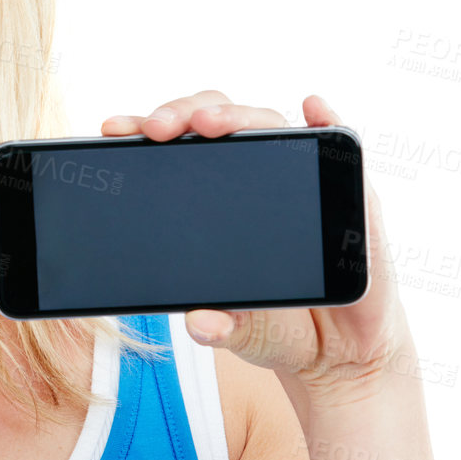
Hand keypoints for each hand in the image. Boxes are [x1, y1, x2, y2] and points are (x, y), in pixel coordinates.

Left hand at [101, 90, 414, 410]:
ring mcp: (301, 177)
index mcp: (214, 198)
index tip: (112, 130)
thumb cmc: (278, 325)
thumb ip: (219, 326)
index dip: (143, 129)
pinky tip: (313, 108)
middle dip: (182, 115)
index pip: (176, 146)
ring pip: (267, 124)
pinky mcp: (348, 190)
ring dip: (237, 118)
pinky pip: (338, 144)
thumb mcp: (239, 330)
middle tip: (155, 129)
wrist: (339, 350)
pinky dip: (327, 119)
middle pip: (217, 121)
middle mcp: (256, 176)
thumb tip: (200, 322)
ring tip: (209, 124)